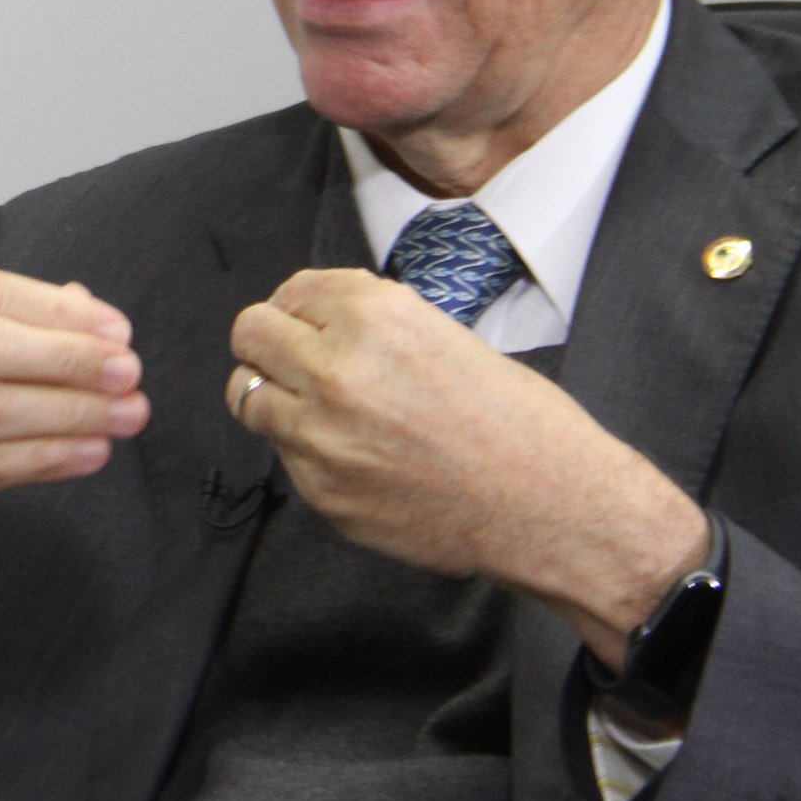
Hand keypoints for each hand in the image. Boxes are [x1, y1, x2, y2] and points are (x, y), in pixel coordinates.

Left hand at [226, 268, 710, 667]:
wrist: (555, 510)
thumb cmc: (521, 423)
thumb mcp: (446, 335)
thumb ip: (373, 323)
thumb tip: (323, 320)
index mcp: (376, 318)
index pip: (294, 290)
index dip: (302, 304)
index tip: (311, 317)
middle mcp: (338, 370)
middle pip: (251, 333)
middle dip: (272, 339)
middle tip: (296, 354)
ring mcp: (322, 437)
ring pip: (245, 394)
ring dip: (273, 391)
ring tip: (311, 403)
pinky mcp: (323, 492)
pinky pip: (283, 454)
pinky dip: (303, 447)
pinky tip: (350, 452)